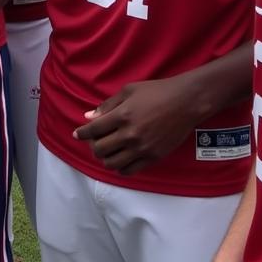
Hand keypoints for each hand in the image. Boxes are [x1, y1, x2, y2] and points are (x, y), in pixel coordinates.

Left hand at [73, 76, 198, 174]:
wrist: (185, 102)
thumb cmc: (156, 91)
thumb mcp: (128, 91)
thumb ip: (107, 105)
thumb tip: (88, 117)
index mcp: (122, 116)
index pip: (93, 130)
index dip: (82, 133)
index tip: (77, 134)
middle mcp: (130, 134)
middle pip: (100, 149)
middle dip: (93, 146)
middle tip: (94, 142)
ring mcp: (142, 148)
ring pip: (113, 163)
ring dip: (105, 158)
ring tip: (107, 152)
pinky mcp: (153, 157)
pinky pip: (130, 170)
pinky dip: (120, 168)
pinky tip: (120, 160)